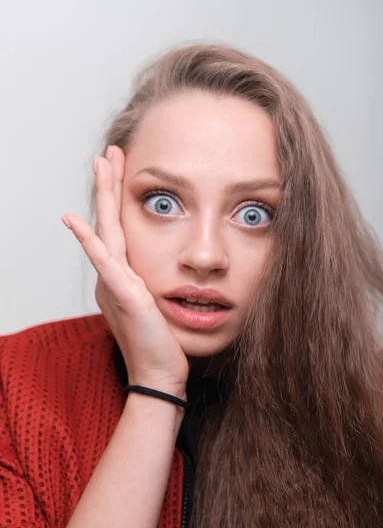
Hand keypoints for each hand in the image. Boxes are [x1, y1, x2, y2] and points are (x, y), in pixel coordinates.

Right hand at [61, 146, 188, 398]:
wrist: (161, 374)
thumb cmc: (162, 343)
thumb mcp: (158, 305)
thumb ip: (151, 285)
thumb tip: (157, 274)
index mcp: (122, 276)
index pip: (118, 230)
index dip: (117, 199)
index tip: (121, 170)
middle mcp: (113, 276)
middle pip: (109, 222)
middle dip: (108, 186)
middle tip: (108, 153)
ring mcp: (114, 284)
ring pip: (105, 232)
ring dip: (102, 197)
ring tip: (100, 164)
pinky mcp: (123, 296)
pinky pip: (104, 262)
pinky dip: (89, 241)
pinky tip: (75, 219)